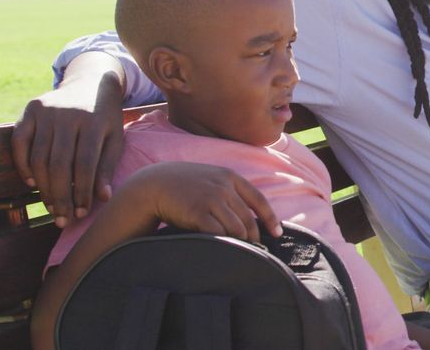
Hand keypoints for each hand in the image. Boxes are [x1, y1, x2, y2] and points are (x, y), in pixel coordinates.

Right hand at [11, 63, 124, 228]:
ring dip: (43, 187)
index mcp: (94, 122)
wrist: (92, 81)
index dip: (82, 192)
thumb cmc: (106, 116)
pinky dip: (24, 165)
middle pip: (59, 165)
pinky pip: (20, 142)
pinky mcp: (31, 109)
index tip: (82, 213)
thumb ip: (107, 166)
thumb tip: (102, 198)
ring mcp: (47, 111)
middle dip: (61, 196)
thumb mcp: (115, 137)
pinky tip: (34, 183)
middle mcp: (68, 115)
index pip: (84, 164)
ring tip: (52, 207)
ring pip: (39, 158)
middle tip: (63, 219)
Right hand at [126, 162, 281, 242]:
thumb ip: (229, 191)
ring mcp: (211, 199)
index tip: (276, 234)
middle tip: (256, 251)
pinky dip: (224, 244)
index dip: (270, 219)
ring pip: (236, 229)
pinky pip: (218, 233)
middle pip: (248, 219)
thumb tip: (250, 217)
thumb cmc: (185, 186)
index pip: (259, 200)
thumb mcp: (211, 179)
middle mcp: (224, 187)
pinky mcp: (198, 212)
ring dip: (239, 243)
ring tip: (240, 253)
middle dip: (254, 237)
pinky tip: (224, 250)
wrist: (153, 184)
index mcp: (230, 177)